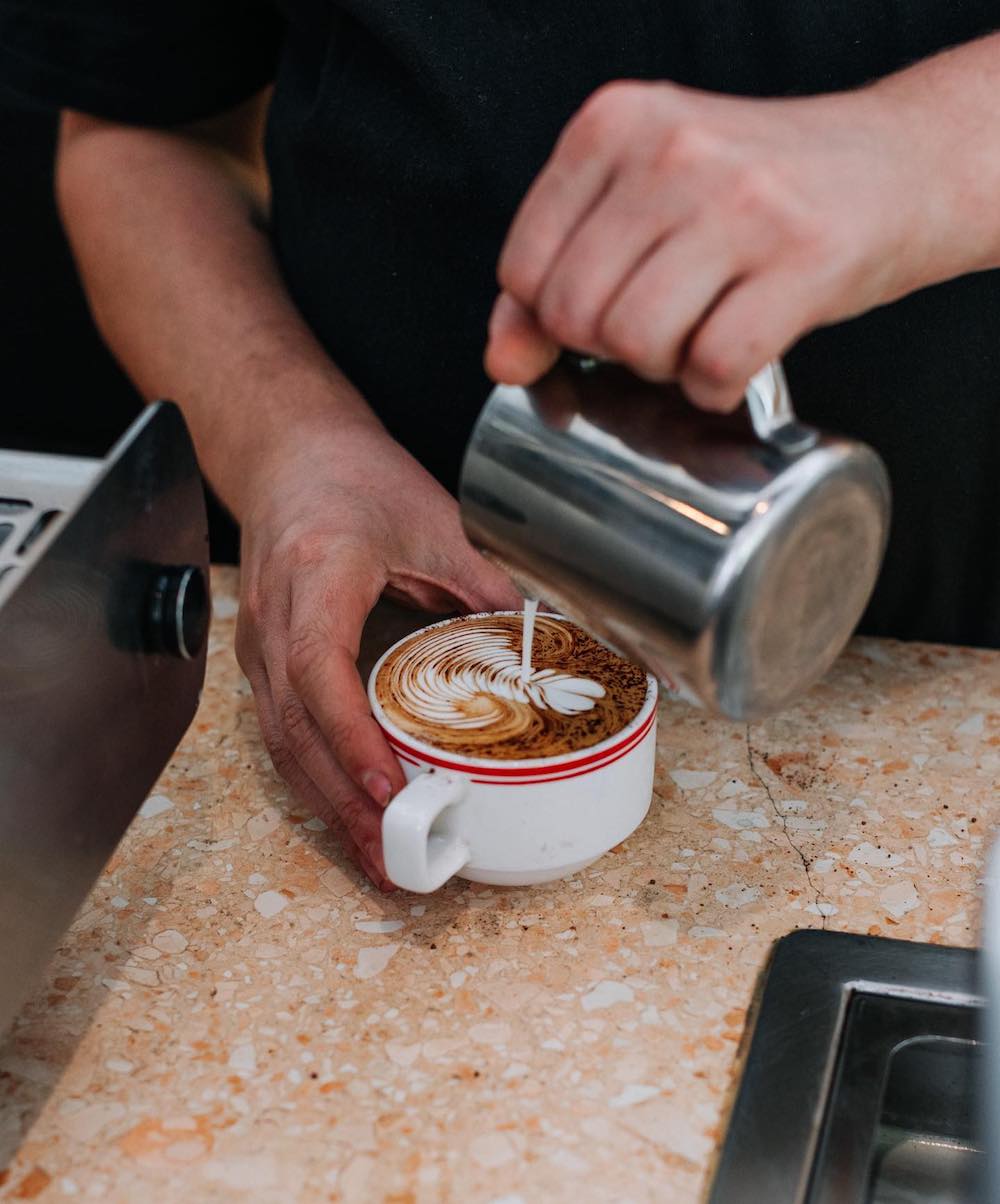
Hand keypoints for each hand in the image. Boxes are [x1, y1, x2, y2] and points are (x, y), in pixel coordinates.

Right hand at [235, 416, 521, 887]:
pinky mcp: (264, 658)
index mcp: (316, 575)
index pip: (321, 671)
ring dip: (326, 804)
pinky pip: (281, 730)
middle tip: (394, 856)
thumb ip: (485, 581)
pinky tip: (349, 811)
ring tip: (375, 856)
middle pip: (295, 728)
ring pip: (281, 741)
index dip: (354, 738)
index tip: (391, 788)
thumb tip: (544, 638)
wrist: (289, 453)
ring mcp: (260, 642)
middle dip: (342, 800)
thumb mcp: (433, 519)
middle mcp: (275, 618)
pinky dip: (316, 778)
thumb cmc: (352, 476)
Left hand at [486, 79, 935, 409]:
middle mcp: (672, 153)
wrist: (895, 165)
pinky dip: (714, 388)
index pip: (523, 271)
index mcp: (614, 124)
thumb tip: (502, 360)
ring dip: (661, 368)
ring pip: (637, 342)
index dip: (554, 317)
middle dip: (608, 345)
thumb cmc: (754, 190)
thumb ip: (557, 271)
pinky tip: (733, 360)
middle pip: (574, 314)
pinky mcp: (801, 261)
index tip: (604, 307)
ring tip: (697, 334)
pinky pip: (713, 367)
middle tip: (659, 322)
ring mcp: (740, 204)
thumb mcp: (641, 201)